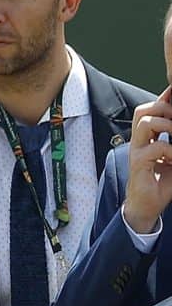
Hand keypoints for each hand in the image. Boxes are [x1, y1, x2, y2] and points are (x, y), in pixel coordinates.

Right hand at [124, 87, 171, 233]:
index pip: (152, 109)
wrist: (147, 206)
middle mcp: (139, 141)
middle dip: (164, 109)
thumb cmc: (162, 181)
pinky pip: (156, 148)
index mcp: (148, 137)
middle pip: (144, 110)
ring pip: (145, 123)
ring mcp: (137, 151)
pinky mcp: (139, 164)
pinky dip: (171, 150)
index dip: (164, 99)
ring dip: (167, 125)